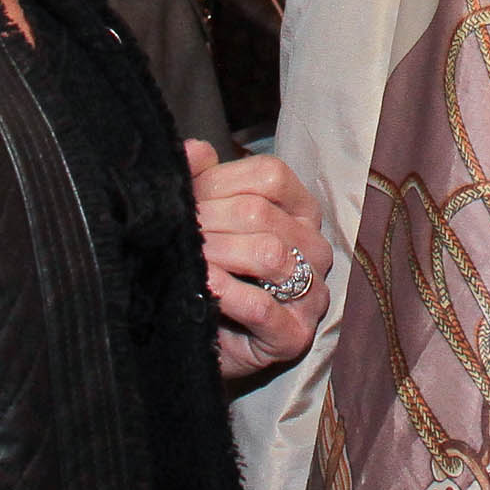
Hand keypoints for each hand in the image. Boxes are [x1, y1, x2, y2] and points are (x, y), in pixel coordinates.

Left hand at [187, 140, 329, 379]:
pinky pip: (263, 308)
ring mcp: (312, 294)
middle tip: (174, 233)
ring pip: (269, 254)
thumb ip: (199, 180)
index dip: (221, 182)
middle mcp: (314, 249)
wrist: (197, 339)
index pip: (271, 175)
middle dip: (209, 221)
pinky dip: (227, 293)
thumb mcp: (203, 220)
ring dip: (216, 254)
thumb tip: (194, 150)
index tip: (188, 199)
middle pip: (262, 213)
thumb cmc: (208, 273)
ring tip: (187, 258)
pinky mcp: (294, 336)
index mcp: (300, 211)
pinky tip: (203, 286)